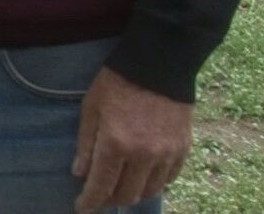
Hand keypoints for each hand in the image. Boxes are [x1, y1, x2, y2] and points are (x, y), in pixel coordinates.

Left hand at [72, 67, 192, 212]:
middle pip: (127, 194)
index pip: (101, 186)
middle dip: (110, 199)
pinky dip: (154, 183)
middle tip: (100, 196)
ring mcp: (166, 153)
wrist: (158, 64)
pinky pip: (169, 178)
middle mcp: (143, 155)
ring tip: (121, 188)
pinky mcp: (182, 148)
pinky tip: (144, 178)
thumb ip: (85, 144)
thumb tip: (80, 174)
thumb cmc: (116, 83)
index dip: (90, 201)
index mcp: (116, 144)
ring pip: (150, 190)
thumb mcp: (90, 108)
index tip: (81, 208)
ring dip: (133, 193)